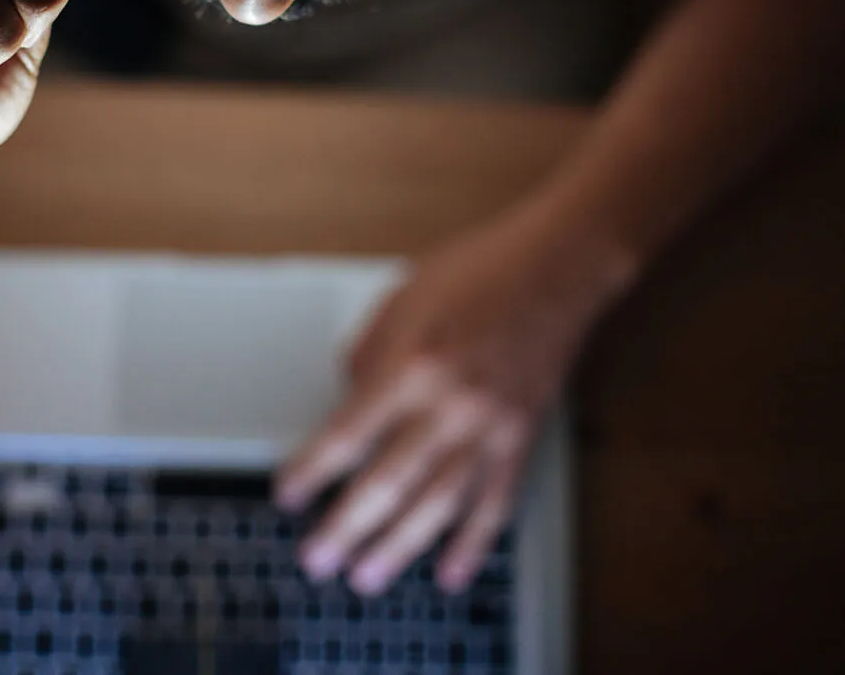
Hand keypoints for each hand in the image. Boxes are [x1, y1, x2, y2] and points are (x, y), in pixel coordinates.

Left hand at [275, 206, 631, 594]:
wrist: (557, 268)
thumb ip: (367, 355)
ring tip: (366, 578)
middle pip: (387, 482)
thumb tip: (345, 401)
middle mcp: (449, 404)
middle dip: (346, 528)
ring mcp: (490, 428)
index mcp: (411, 365)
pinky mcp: (521, 439)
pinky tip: (450, 572)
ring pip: (438, 506)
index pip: (348, 434)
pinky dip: (472, 544)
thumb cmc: (478, 272)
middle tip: (316, 560)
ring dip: (399, 548)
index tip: (287, 496)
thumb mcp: (402, 299)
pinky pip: (494, 505)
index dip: (311, 471)